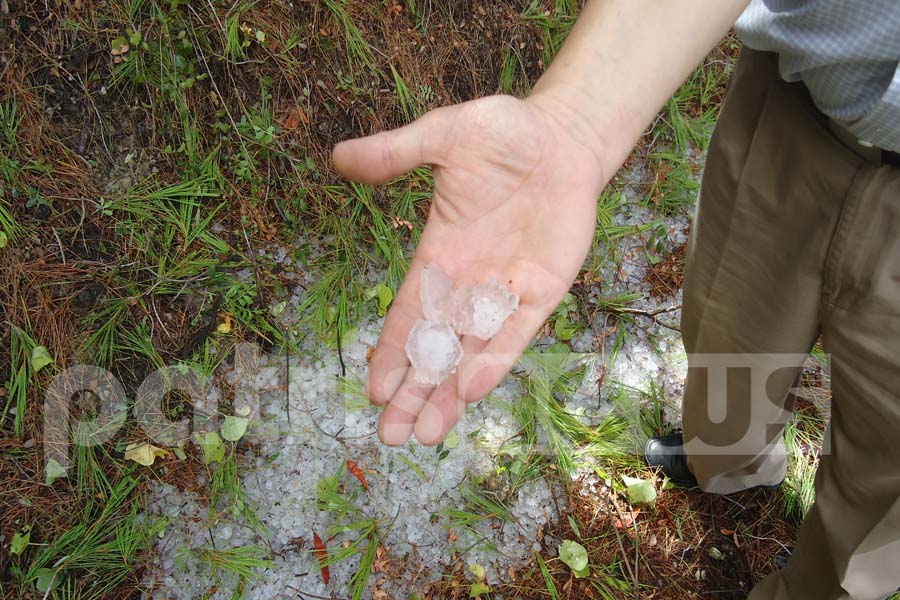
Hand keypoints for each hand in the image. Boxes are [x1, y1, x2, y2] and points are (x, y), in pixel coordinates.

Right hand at [333, 94, 607, 445]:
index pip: (408, 314)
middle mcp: (468, 282)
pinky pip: (517, 331)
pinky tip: (472, 392)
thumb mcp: (444, 136)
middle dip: (413, 391)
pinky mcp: (544, 289)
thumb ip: (397, 153)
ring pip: (473, 351)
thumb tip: (338, 157)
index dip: (390, 352)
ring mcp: (506, 289)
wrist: (562, 139)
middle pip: (435, 347)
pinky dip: (495, 360)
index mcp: (439, 256)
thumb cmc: (503, 136)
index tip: (372, 390)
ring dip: (450, 393)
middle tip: (390, 436)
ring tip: (427, 435)